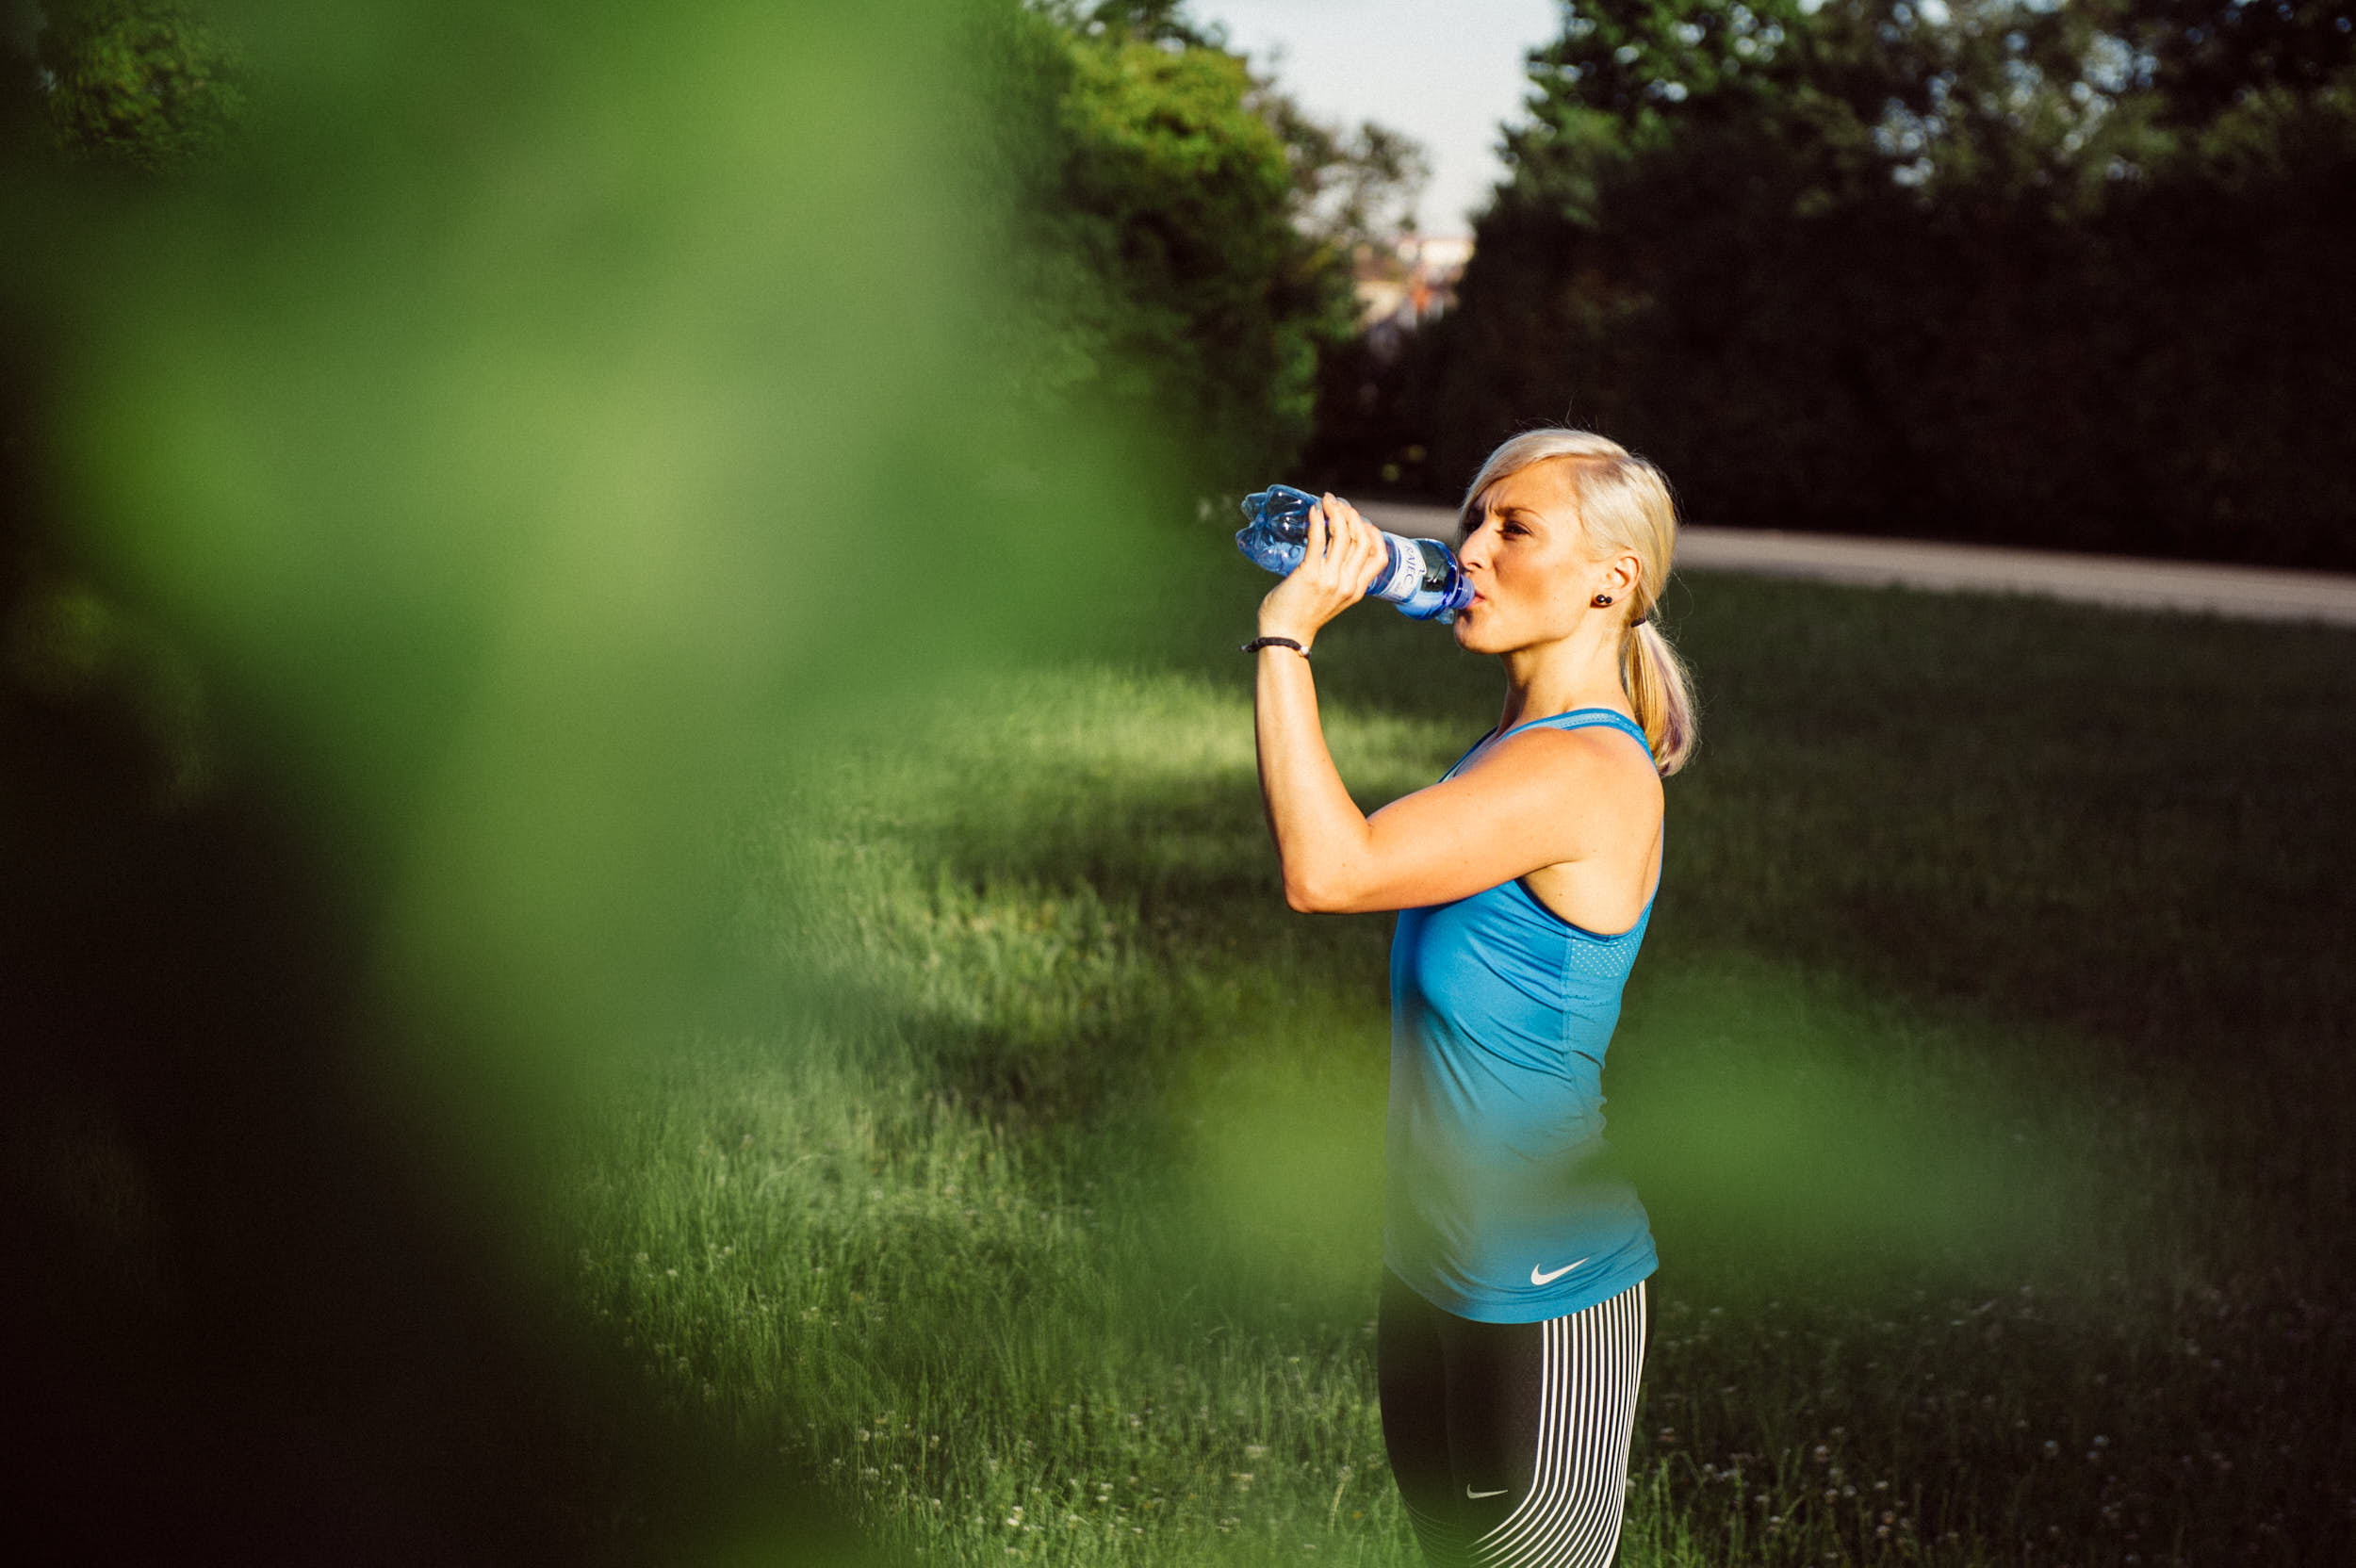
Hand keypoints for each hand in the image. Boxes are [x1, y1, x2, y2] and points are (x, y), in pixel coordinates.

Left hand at [1257, 493, 1385, 646]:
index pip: (1379, 557)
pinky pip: (1318, 540)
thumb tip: (1331, 553)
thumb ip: (1337, 580)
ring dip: (1335, 513)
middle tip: (1338, 505)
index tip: (1361, 521)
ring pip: (1343, 536)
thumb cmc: (1301, 615)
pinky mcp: (1310, 574)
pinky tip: (1314, 511)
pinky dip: (1317, 521)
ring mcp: (1330, 579)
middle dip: (1353, 517)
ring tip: (1327, 501)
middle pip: (1362, 540)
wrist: (1284, 636)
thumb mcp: (1331, 599)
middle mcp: (1347, 584)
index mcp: (1356, 590)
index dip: (1373, 534)